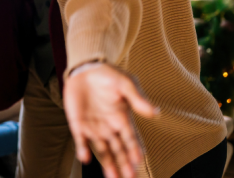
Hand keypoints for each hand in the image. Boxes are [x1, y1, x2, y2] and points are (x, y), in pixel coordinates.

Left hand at [63, 63, 157, 177]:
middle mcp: (110, 127)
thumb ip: (138, 98)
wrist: (84, 67)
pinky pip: (80, 140)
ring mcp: (94, 127)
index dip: (135, 150)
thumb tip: (156, 112)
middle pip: (119, 150)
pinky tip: (85, 158)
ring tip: (112, 177)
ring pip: (103, 151)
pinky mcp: (78, 124)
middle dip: (124, 165)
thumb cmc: (107, 74)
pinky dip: (83, 149)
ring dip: (108, 164)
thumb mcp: (125, 83)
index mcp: (123, 118)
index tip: (138, 161)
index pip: (132, 139)